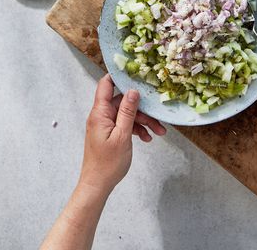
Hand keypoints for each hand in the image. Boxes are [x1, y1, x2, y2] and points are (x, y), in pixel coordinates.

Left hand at [78, 74, 166, 193]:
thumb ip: (128, 112)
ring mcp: (105, 124)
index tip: (136, 71)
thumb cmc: (108, 163)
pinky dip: (137, 129)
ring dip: (143, 121)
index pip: (106, 85)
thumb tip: (133, 91)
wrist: (98, 185)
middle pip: (123, 102)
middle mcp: (101, 116)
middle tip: (158, 117)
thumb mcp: (123, 135)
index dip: (119, 76)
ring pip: (127, 114)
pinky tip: (148, 138)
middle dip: (142, 108)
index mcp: (100, 113)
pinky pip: (125, 125)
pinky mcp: (110, 133)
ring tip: (159, 132)